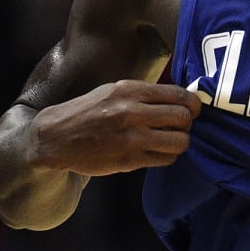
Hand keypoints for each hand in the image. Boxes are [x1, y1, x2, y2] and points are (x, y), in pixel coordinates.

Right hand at [28, 80, 200, 175]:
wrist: (56, 137)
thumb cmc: (88, 111)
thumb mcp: (114, 90)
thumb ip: (144, 93)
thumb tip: (179, 97)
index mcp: (130, 90)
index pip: (179, 95)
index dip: (193, 103)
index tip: (193, 109)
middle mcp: (132, 112)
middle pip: (183, 118)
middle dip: (188, 123)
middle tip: (182, 126)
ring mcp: (131, 138)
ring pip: (180, 141)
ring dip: (181, 141)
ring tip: (172, 140)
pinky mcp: (129, 160)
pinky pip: (165, 159)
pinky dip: (167, 156)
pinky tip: (158, 151)